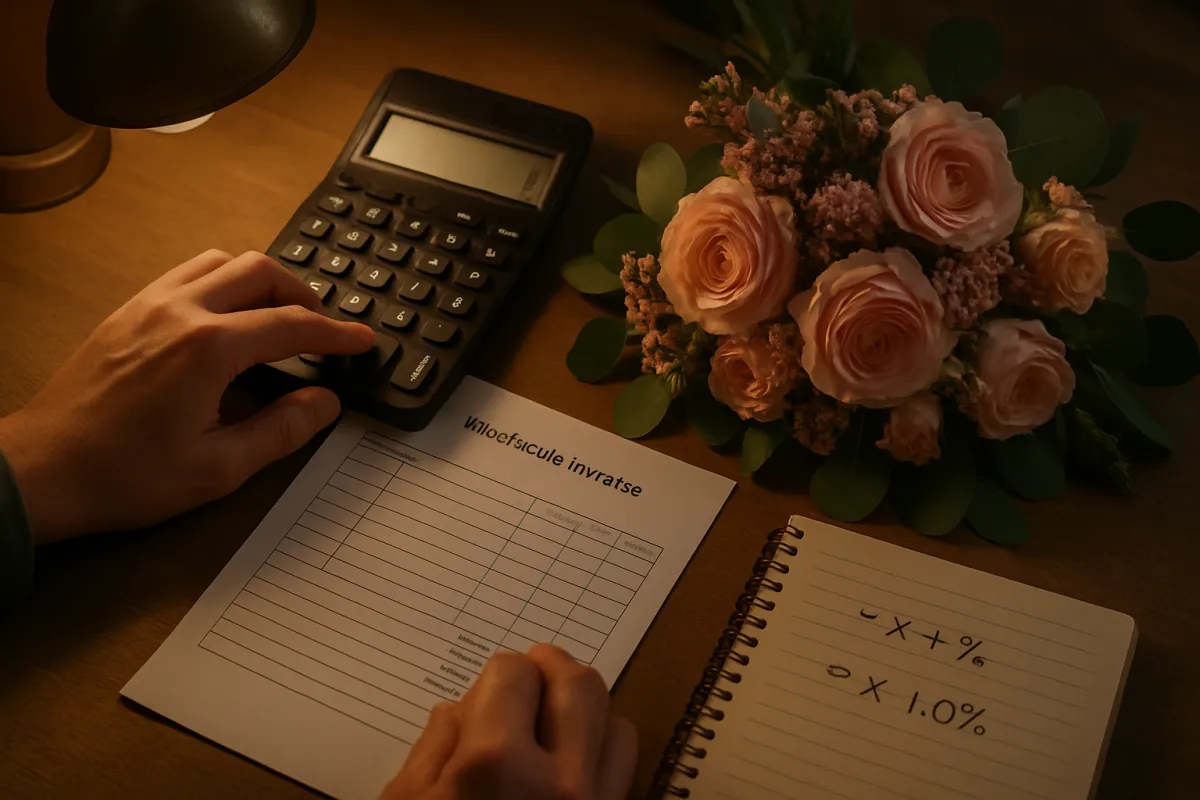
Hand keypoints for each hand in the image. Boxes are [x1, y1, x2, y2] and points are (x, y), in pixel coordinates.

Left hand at [0, 249, 373, 542]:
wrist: (44, 470)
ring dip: (261, 280)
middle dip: (303, 295)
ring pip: (222, 261)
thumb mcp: (219, 467)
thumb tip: (323, 404)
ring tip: (279, 314)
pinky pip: (187, 273)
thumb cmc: (123, 474)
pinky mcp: (128, 312)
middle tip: (323, 327)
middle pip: (260, 272)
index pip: (292, 325)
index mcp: (209, 348)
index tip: (361, 341)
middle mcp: (180, 311)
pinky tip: (228, 316)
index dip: (336, 334)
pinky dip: (222, 281)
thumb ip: (282, 430)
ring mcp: (149, 305)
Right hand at [383, 644, 637, 799]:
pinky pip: (625, 760)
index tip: (487, 689)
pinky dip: (604, 740)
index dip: (498, 673)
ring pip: (611, 716)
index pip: (514, 672)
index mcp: (493, 762)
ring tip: (551, 710)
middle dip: (549, 666)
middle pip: (576, 682)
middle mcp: (555, 778)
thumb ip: (434, 748)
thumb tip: (460, 709)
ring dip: (581, 703)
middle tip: (529, 671)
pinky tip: (575, 750)